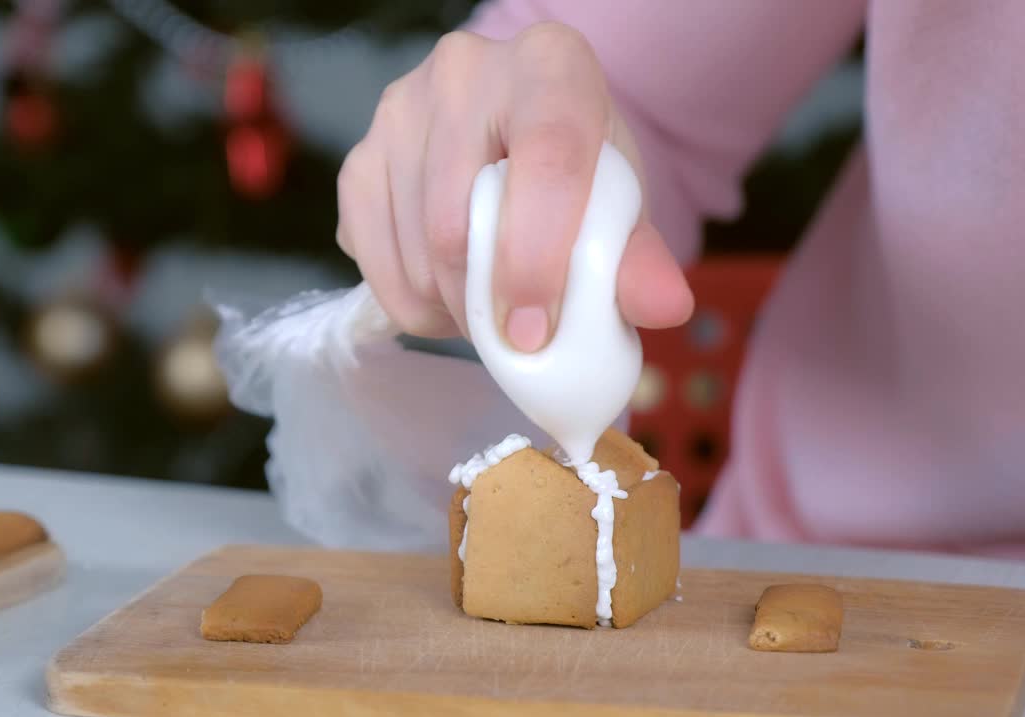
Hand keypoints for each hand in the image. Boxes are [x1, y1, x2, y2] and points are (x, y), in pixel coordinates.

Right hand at [336, 23, 693, 350]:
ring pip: (412, 251)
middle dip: (485, 306)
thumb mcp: (616, 200)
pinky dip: (409, 302)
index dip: (537, 258)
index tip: (534, 335)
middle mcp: (463, 72)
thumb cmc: (575, 166)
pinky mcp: (358, 158)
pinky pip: (372, 259)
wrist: (515, 130)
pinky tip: (445, 295)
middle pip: (457, 220)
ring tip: (486, 313)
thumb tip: (665, 308)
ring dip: (448, 312)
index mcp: (549, 66)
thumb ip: (637, 256)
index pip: (544, 160)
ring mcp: (398, 113)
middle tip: (517, 341)